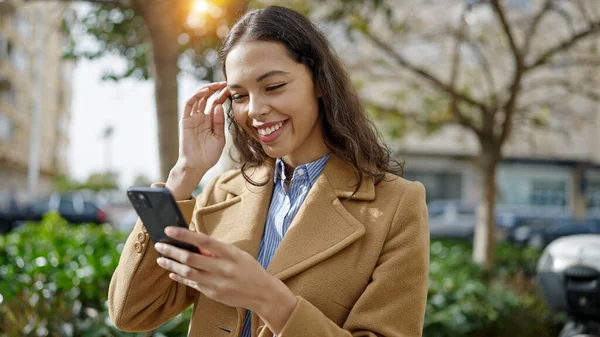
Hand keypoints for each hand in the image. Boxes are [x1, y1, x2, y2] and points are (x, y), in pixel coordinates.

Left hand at [154, 227, 297, 333]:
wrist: (262, 293)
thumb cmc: (249, 269)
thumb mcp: (237, 254)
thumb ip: (216, 250)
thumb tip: (194, 242)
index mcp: (230, 254)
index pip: (203, 241)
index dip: (185, 235)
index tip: (169, 230)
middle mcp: (223, 268)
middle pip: (191, 258)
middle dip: (172, 251)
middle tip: (159, 245)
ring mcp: (217, 283)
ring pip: (188, 273)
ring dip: (172, 265)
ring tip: (161, 259)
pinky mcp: (213, 294)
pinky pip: (193, 284)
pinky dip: (181, 277)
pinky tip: (172, 272)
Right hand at [177, 82, 230, 172]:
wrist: (196, 165)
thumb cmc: (209, 155)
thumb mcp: (219, 138)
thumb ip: (219, 122)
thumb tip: (219, 105)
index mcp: (211, 121)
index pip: (217, 103)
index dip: (223, 95)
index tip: (233, 89)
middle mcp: (202, 117)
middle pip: (208, 98)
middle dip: (216, 89)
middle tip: (226, 83)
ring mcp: (193, 118)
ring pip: (198, 98)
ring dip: (206, 90)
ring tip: (216, 85)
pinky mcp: (185, 120)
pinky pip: (188, 105)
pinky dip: (195, 96)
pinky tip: (204, 92)